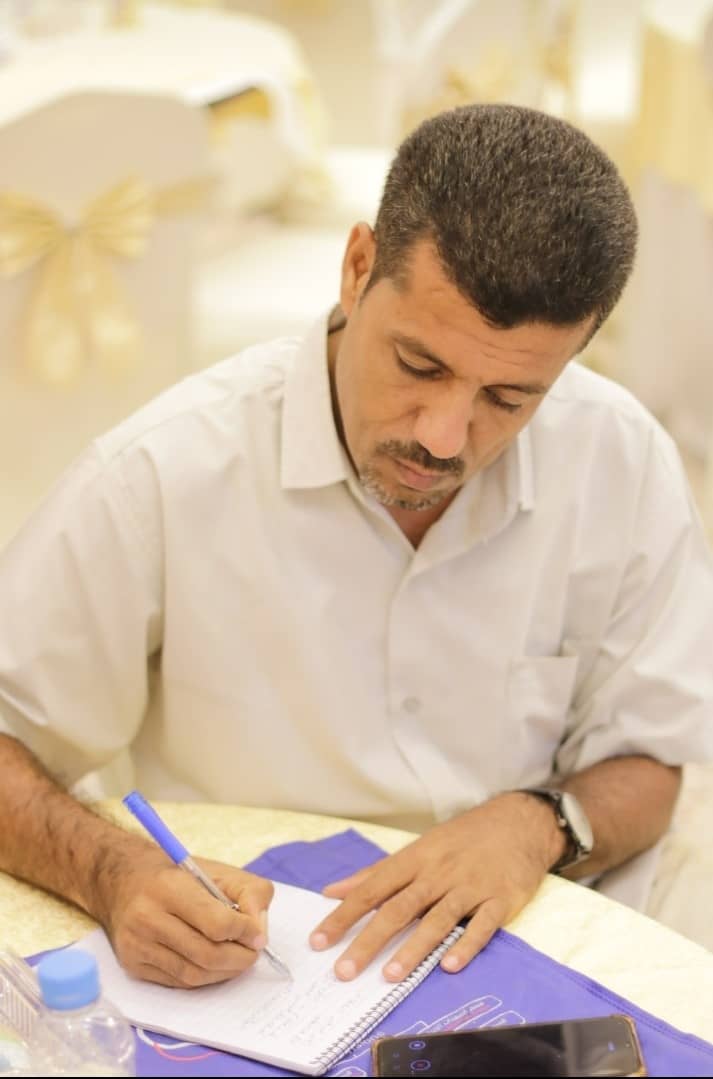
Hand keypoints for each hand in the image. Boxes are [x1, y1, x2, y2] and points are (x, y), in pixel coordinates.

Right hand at [97, 844, 273, 986]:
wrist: (124, 881)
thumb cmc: (177, 875)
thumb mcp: (217, 871)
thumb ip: (249, 893)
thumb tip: (258, 933)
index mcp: (169, 887)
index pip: (216, 923)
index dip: (244, 932)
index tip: (258, 935)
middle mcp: (147, 917)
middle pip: (207, 954)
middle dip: (240, 959)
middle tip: (254, 954)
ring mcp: (137, 945)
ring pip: (193, 974)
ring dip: (225, 973)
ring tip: (238, 961)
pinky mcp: (133, 965)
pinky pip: (178, 982)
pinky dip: (204, 978)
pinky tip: (214, 966)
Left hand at [309, 793, 562, 981]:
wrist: (517, 822)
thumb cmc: (461, 840)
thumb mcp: (418, 848)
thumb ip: (376, 873)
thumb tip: (333, 891)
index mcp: (415, 859)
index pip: (372, 889)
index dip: (344, 914)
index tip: (319, 940)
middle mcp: (439, 872)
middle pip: (399, 908)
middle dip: (369, 940)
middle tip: (344, 970)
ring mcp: (470, 886)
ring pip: (437, 919)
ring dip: (413, 948)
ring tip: (390, 975)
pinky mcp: (500, 900)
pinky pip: (481, 925)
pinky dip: (466, 945)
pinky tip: (449, 965)